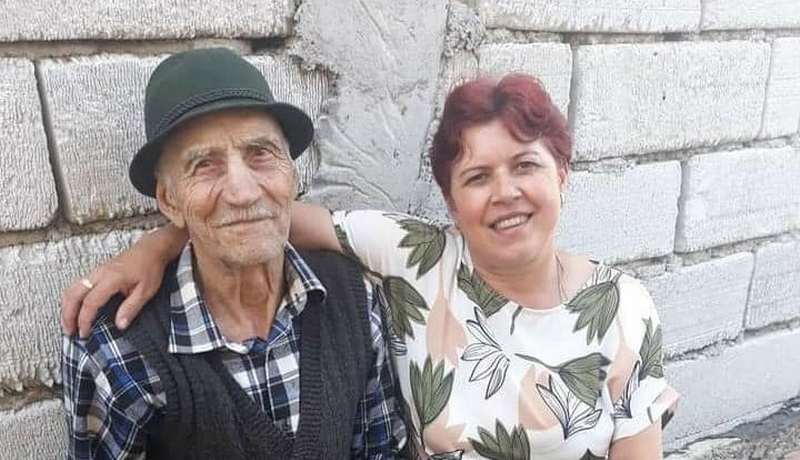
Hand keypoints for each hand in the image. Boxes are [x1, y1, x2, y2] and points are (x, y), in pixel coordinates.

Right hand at [61, 225, 186, 336]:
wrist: (151, 249)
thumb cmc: (150, 267)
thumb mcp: (146, 291)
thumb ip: (131, 308)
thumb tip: (120, 325)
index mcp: (111, 278)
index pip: (90, 302)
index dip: (84, 320)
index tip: (84, 333)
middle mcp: (99, 273)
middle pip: (73, 294)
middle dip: (67, 315)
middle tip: (69, 332)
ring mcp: (96, 271)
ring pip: (72, 289)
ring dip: (66, 307)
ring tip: (68, 324)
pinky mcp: (97, 271)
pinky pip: (77, 285)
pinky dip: (72, 299)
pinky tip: (74, 309)